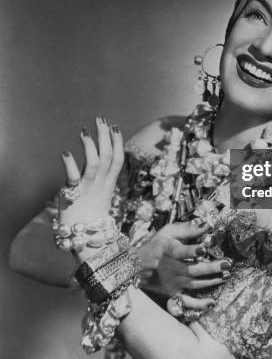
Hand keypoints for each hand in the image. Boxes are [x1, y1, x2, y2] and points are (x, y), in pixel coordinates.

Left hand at [58, 117, 123, 261]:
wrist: (87, 239)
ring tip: (84, 132)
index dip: (118, 142)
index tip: (116, 127)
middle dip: (105, 136)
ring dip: (90, 146)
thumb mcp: (102, 194)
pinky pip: (72, 177)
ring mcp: (88, 189)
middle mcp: (101, 184)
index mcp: (109, 183)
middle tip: (101, 119)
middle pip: (108, 156)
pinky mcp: (73, 194)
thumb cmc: (93, 216)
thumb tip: (105, 164)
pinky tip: (66, 152)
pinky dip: (70, 164)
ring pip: (94, 163)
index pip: (118, 159)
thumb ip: (104, 178)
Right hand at [137, 221, 230, 310]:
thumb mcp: (168, 232)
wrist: (138, 266)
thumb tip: (208, 225)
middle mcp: (171, 268)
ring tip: (226, 275)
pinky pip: (186, 301)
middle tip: (227, 263)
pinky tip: (211, 302)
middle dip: (210, 267)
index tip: (204, 248)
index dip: (192, 250)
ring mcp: (172, 283)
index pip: (180, 251)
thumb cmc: (157, 245)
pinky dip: (198, 304)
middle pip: (192, 270)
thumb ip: (188, 229)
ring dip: (211, 281)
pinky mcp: (173, 293)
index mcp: (169, 251)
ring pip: (193, 284)